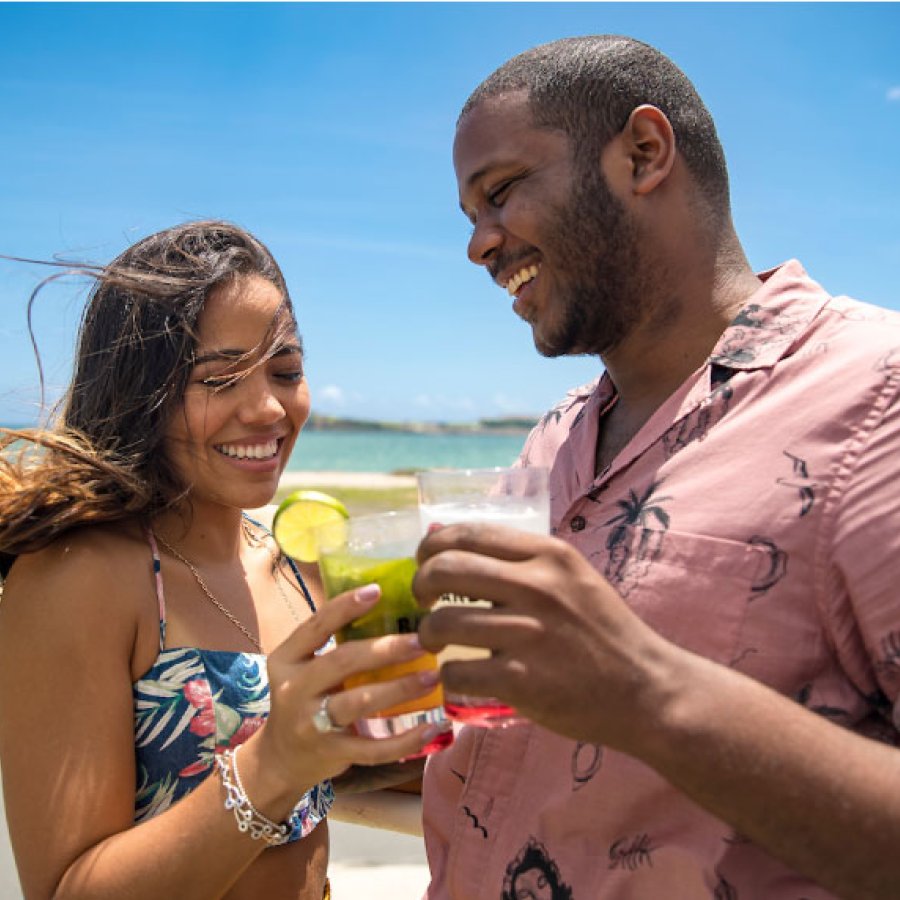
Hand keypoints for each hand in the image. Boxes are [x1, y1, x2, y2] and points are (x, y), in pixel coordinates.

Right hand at [255, 584, 443, 795]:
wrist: (280, 760)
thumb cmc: (305, 701)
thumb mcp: (305, 669)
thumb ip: (335, 646)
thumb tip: (391, 612)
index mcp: (287, 659)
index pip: (315, 626)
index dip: (345, 607)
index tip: (377, 590)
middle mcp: (294, 690)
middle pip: (342, 662)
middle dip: (385, 649)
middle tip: (422, 641)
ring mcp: (311, 723)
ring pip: (359, 702)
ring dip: (400, 688)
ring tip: (432, 677)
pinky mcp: (330, 753)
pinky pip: (372, 748)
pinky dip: (404, 741)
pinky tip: (431, 728)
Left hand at [414, 523, 676, 751]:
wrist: (647, 690)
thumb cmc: (605, 631)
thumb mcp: (573, 577)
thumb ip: (524, 561)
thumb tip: (455, 544)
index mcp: (549, 554)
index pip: (469, 533)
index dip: (432, 545)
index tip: (424, 560)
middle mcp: (538, 586)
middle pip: (446, 569)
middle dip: (420, 583)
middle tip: (423, 600)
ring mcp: (530, 634)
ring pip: (444, 623)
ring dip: (428, 633)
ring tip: (435, 640)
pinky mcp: (523, 681)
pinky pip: (458, 671)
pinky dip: (449, 674)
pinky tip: (458, 674)